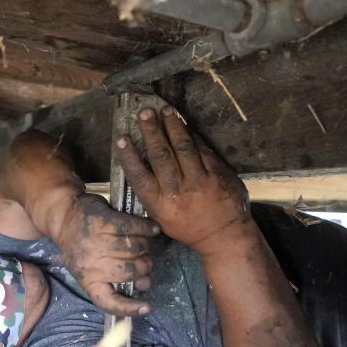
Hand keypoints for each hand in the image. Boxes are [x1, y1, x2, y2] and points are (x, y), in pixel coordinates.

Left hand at [52, 192, 159, 315]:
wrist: (62, 216)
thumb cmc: (79, 245)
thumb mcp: (88, 268)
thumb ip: (114, 278)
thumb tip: (145, 283)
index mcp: (87, 280)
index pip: (108, 302)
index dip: (129, 308)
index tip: (147, 308)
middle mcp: (90, 264)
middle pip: (131, 272)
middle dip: (144, 267)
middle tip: (144, 260)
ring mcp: (96, 242)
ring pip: (135, 249)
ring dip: (145, 246)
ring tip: (144, 243)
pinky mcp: (103, 221)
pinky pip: (133, 227)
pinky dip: (146, 228)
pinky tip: (152, 229)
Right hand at [114, 106, 251, 256]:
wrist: (224, 236)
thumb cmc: (188, 226)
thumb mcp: (162, 217)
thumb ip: (151, 193)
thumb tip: (141, 164)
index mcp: (160, 205)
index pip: (139, 177)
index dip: (129, 156)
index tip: (121, 138)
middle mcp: (178, 192)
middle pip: (161, 156)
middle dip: (151, 131)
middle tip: (144, 113)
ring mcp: (200, 181)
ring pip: (183, 148)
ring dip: (172, 126)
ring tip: (165, 110)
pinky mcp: (218, 174)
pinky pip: (202, 149)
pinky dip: (192, 135)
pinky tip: (184, 124)